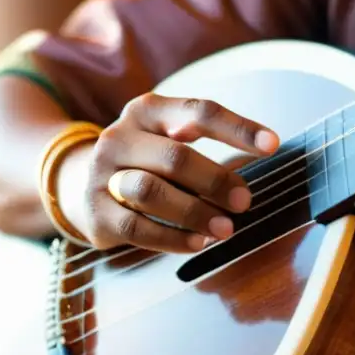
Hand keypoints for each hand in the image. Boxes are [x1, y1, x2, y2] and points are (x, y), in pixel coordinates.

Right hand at [58, 93, 354, 253]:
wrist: (69, 180)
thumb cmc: (145, 158)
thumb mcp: (172, 138)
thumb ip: (211, 143)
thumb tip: (284, 154)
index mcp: (151, 110)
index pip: (200, 111)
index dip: (240, 128)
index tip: (276, 144)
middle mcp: (123, 134)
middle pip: (177, 156)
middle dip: (218, 179)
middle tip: (247, 201)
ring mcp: (104, 173)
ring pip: (152, 190)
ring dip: (195, 211)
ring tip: (226, 229)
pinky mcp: (93, 212)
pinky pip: (136, 226)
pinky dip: (171, 237)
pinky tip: (197, 244)